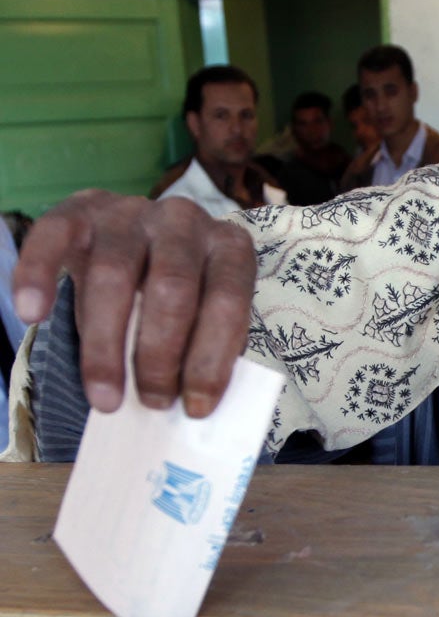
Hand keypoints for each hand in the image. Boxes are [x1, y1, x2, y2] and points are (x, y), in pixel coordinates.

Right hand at [13, 190, 255, 417]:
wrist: (138, 239)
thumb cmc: (179, 293)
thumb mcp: (203, 313)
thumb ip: (200, 346)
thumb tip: (188, 406)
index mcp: (229, 246)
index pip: (227, 301)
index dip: (212, 358)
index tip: (197, 407)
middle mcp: (185, 220)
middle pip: (171, 289)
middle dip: (161, 356)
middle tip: (154, 403)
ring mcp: (132, 211)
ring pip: (114, 274)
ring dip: (107, 346)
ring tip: (106, 398)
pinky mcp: (80, 208)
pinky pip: (52, 236)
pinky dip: (38, 276)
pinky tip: (32, 315)